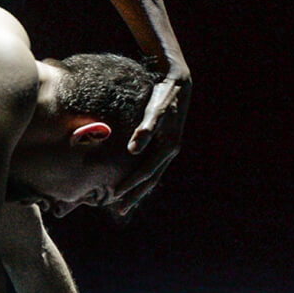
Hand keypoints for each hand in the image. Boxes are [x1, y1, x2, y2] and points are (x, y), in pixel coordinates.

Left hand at [113, 73, 188, 216]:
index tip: (115, 196)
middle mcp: (170, 150)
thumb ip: (145, 129)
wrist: (178, 83)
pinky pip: (152, 165)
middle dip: (135, 194)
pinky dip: (143, 176)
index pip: (146, 173)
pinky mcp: (164, 143)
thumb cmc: (164, 96)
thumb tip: (133, 150)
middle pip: (151, 179)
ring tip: (125, 200)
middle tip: (119, 209)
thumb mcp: (155, 110)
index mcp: (168, 147)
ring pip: (152, 174)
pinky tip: (134, 179)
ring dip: (139, 188)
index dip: (130, 185)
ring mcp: (168, 148)